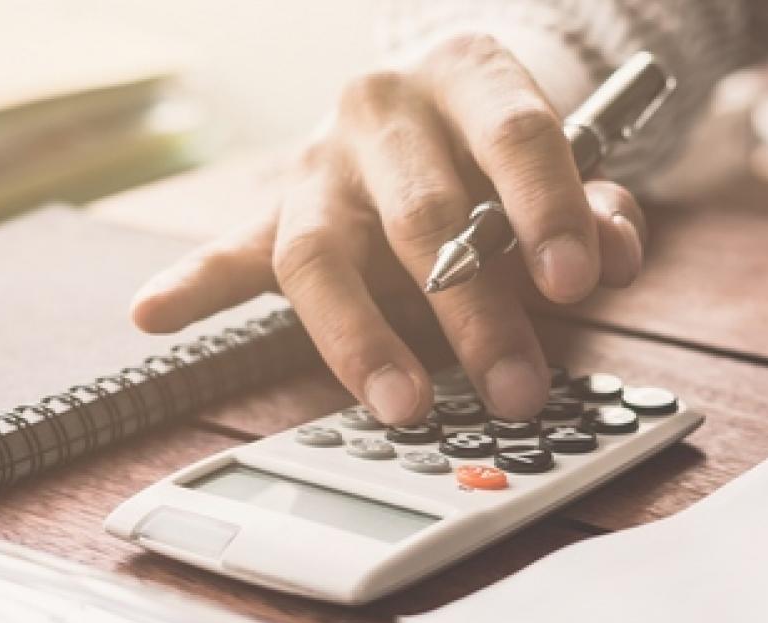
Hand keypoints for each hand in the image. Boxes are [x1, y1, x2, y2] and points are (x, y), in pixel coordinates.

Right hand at [128, 34, 646, 423]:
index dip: (548, 208)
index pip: (513, 135)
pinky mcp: (275, 210)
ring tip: (401, 402)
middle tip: (516, 384)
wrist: (433, 97)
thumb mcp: (567, 164)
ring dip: (362, 337)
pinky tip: (155, 312)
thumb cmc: (501, 147)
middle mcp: (382, 109)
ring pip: (322, 250)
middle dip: (474, 308)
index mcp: (466, 76)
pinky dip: (194, 285)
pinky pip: (231, 251)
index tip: (576, 281)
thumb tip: (612, 256)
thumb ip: (597, 208)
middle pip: (423, 211)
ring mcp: (319, 162)